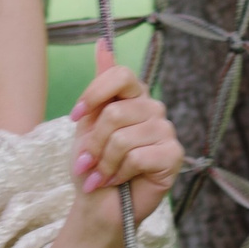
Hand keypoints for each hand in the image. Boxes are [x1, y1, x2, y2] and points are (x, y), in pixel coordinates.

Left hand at [67, 39, 182, 229]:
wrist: (98, 204)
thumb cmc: (93, 165)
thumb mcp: (87, 123)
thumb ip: (98, 86)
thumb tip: (102, 42)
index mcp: (133, 97)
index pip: (120, 75)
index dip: (94, 95)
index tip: (75, 117)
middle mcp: (153, 109)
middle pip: (115, 112)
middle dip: (94, 143)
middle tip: (89, 162)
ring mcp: (166, 132)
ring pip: (123, 138)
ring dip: (104, 163)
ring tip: (102, 174)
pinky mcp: (173, 156)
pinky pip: (138, 156)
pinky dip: (119, 173)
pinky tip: (119, 181)